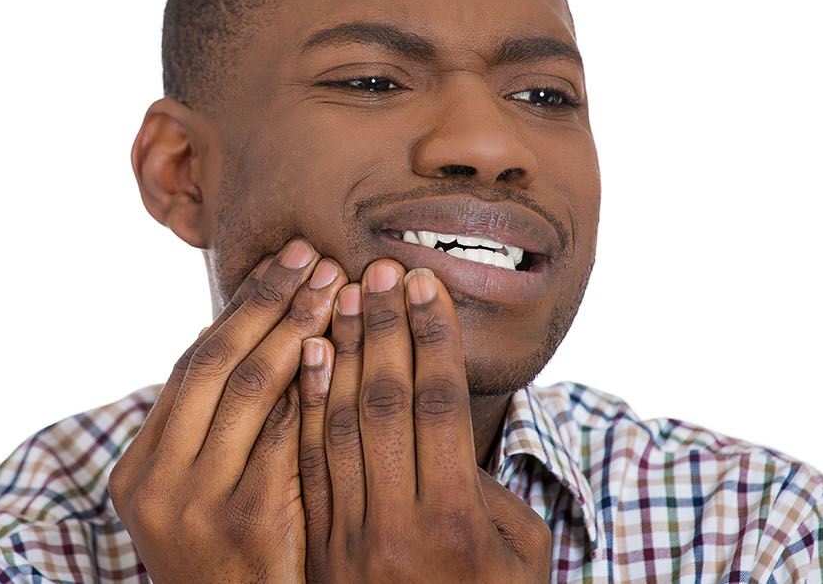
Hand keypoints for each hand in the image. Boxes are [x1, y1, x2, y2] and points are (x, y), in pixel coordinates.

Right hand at [108, 238, 347, 582]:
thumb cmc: (235, 570)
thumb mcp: (196, 503)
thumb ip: (204, 433)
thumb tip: (219, 331)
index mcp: (138, 474)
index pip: (190, 367)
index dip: (240, 309)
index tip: (284, 262)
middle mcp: (157, 484)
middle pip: (215, 365)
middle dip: (269, 302)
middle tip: (316, 255)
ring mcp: (198, 503)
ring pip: (249, 391)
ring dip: (298, 329)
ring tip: (338, 287)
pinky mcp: (249, 520)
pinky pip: (286, 435)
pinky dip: (313, 387)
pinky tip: (345, 348)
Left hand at [298, 261, 552, 582]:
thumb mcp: (519, 557)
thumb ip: (490, 491)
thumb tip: (455, 428)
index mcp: (457, 525)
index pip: (436, 407)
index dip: (429, 340)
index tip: (421, 286)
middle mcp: (398, 530)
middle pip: (383, 405)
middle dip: (379, 330)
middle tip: (375, 269)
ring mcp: (350, 542)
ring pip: (335, 427)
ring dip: (335, 355)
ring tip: (336, 295)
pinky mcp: (317, 551)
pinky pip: (305, 465)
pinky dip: (304, 406)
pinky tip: (304, 358)